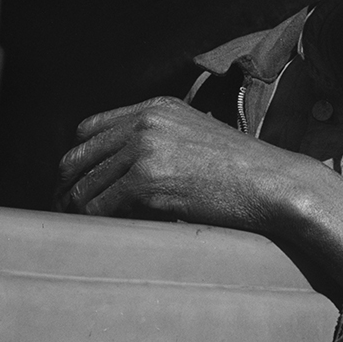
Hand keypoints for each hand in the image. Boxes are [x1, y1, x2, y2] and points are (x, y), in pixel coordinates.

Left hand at [58, 95, 342, 296]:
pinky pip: (99, 207)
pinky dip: (98, 224)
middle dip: (69, 188)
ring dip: (82, 212)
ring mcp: (144, 149)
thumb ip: (160, 141)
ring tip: (89, 231)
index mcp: (156, 108)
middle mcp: (145, 122)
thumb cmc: (243, 170)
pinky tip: (110, 234)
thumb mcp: (197, 137)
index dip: (80, 160)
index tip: (78, 186)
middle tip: (70, 216)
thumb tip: (120, 172)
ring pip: (84, 186)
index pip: (89, 129)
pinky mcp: (147, 180)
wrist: (273, 183)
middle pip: (77, 156)